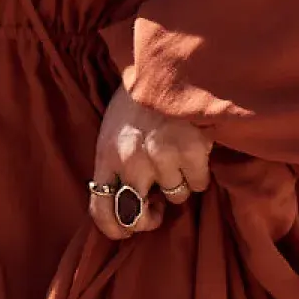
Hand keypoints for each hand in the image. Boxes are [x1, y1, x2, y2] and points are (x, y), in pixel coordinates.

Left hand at [89, 83, 212, 240]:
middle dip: (149, 218)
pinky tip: (193, 150)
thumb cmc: (138, 102)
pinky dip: (199, 173)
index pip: (100, 209)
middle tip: (157, 205)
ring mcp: (161, 158)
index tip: (126, 232)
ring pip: (175, 198)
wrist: (166, 67)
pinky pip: (198, 184)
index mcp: (105, 155)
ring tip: (175, 154)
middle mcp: (130, 161)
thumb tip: (126, 204)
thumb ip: (115, 166)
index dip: (114, 229)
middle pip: (136, 216)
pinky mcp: (190, 153)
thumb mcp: (112, 132)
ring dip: (178, 182)